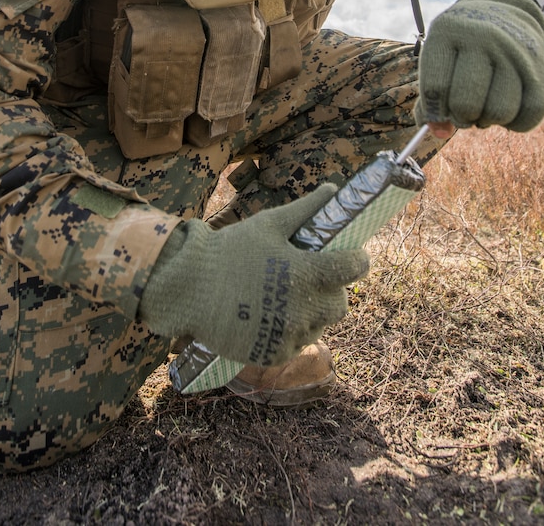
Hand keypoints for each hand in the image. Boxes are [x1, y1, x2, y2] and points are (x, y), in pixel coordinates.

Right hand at [139, 185, 368, 366]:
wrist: (187, 288)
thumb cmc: (230, 249)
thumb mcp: (269, 223)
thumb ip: (305, 209)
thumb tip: (333, 189)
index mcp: (306, 272)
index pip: (353, 268)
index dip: (356, 259)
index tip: (352, 257)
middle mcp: (303, 308)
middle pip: (339, 304)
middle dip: (332, 290)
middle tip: (311, 279)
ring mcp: (288, 335)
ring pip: (318, 326)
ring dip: (311, 313)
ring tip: (287, 297)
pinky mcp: (272, 354)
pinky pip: (295, 344)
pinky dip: (290, 332)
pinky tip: (272, 316)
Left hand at [415, 0, 543, 131]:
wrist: (506, 9)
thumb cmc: (462, 42)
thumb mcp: (438, 55)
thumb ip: (430, 97)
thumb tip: (439, 133)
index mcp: (447, 31)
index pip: (435, 87)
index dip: (434, 112)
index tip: (438, 116)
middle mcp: (483, 38)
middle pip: (466, 104)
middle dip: (460, 117)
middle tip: (463, 110)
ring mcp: (514, 53)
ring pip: (499, 113)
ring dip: (488, 120)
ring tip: (484, 106)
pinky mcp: (540, 69)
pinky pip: (529, 115)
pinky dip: (515, 123)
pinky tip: (506, 110)